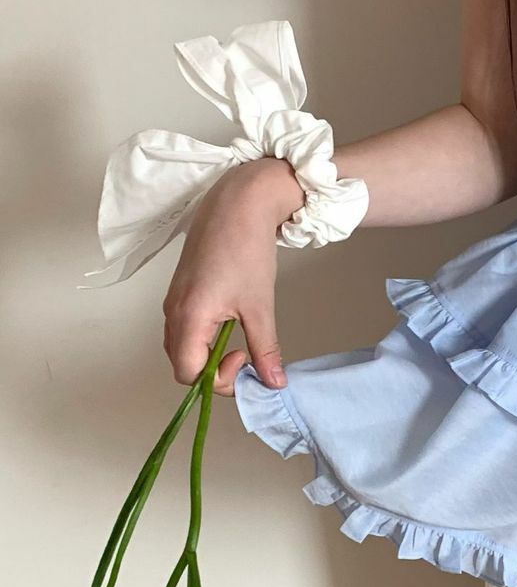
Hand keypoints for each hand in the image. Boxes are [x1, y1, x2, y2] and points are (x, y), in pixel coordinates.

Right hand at [162, 158, 300, 396]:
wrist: (237, 204)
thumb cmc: (246, 249)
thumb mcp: (260, 306)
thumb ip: (264, 349)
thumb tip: (273, 382)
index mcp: (188, 317)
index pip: (188, 373)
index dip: (218, 379)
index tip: (245, 362)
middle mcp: (173, 312)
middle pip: (181, 364)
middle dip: (213, 371)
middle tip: (245, 355)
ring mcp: (174, 301)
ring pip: (182, 347)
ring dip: (208, 354)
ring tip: (239, 340)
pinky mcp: (180, 291)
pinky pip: (184, 328)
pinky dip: (203, 338)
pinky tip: (230, 323)